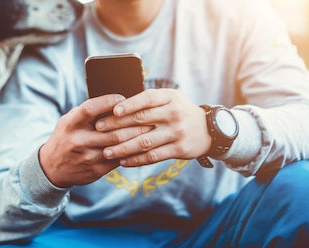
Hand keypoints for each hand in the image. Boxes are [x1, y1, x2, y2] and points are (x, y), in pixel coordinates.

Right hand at [39, 94, 153, 187]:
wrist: (52, 168)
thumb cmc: (66, 137)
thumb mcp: (69, 121)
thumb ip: (87, 113)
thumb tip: (115, 101)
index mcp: (71, 124)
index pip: (90, 109)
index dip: (108, 102)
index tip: (123, 97)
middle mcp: (78, 141)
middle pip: (111, 131)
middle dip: (132, 124)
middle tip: (149, 117)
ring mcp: (87, 157)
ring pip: (117, 147)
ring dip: (136, 139)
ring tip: (150, 131)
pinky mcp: (95, 170)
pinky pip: (118, 161)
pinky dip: (131, 153)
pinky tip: (141, 146)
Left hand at [94, 89, 211, 166]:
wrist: (209, 130)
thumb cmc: (179, 111)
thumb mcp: (170, 99)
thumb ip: (148, 101)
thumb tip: (115, 105)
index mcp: (170, 97)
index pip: (147, 99)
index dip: (129, 104)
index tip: (112, 111)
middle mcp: (174, 114)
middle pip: (141, 120)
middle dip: (117, 126)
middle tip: (99, 130)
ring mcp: (177, 133)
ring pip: (144, 142)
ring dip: (123, 148)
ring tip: (107, 152)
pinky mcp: (179, 150)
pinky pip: (153, 156)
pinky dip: (136, 160)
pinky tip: (123, 161)